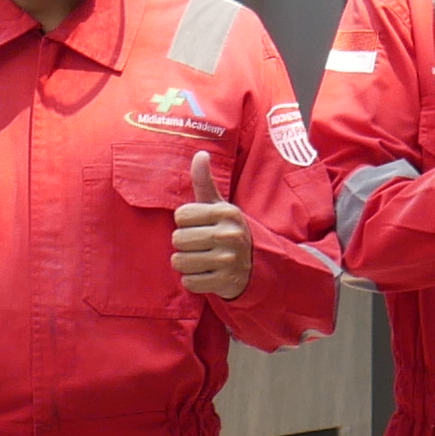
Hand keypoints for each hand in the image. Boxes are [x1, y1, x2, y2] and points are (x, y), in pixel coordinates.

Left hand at [169, 150, 254, 298]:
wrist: (257, 264)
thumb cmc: (228, 230)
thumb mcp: (219, 206)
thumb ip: (204, 182)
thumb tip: (200, 153)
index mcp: (225, 212)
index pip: (181, 216)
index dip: (185, 222)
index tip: (199, 226)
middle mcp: (229, 235)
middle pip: (178, 239)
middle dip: (184, 244)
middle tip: (201, 245)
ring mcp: (228, 260)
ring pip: (180, 261)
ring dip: (186, 263)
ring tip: (202, 259)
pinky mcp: (225, 282)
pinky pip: (189, 282)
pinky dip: (193, 280)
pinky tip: (207, 274)